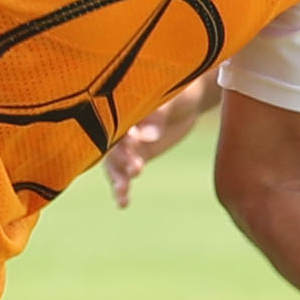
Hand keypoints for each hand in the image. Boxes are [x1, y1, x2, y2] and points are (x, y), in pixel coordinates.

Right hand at [103, 80, 217, 205]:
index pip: (115, 121)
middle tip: (136, 169)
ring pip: (114, 164)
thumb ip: (158, 118)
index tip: (132, 141)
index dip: (122, 133)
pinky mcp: (134, 157)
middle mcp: (118, 128)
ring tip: (123, 192)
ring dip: (118, 178)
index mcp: (122, 108)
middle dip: (122, 159)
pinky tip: (122, 204)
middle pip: (114, 146)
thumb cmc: (176, 94)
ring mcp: (125, 145)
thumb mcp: (171, 103)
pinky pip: (124, 175)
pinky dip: (122, 189)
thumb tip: (147, 137)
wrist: (185, 102)